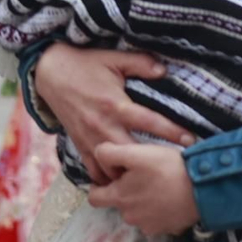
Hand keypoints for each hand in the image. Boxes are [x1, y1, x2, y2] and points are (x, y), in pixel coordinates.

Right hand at [31, 43, 193, 183]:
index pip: (149, 121)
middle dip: (151, 163)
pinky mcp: (80, 145)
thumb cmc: (86, 65)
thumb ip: (140, 63)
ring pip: (111, 168)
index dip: (171, 131)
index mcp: (116, 105)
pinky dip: (107, 178)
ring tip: (150, 181)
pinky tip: (122, 183)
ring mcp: (90, 139)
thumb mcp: (114, 59)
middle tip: (174, 170)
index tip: (190, 140)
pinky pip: (93, 170)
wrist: (51, 73)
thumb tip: (164, 70)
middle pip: (131, 153)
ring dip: (128, 175)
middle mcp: (103, 126)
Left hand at [86, 142, 198, 235]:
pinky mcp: (167, 230)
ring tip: (160, 184)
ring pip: (138, 212)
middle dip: (126, 191)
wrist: (203, 188)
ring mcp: (149, 226)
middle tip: (142, 175)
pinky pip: (157, 219)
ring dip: (143, 200)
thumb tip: (98, 155)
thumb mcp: (136, 154)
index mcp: (120, 198)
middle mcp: (130, 217)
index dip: (98, 186)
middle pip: (119, 204)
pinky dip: (160, 209)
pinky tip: (171, 196)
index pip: (94, 198)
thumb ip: (110, 153)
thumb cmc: (167, 168)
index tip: (111, 175)